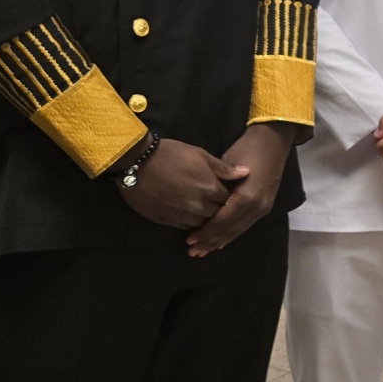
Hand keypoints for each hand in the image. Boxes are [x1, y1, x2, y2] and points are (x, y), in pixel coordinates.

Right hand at [117, 135, 242, 229]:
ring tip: (206, 215)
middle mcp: (198, 205)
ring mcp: (181, 215)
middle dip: (220, 213)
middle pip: (217, 216)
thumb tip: (247, 172)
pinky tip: (191, 218)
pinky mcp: (167, 220)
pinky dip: (190, 224)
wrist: (136, 162)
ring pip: (202, 224)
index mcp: (209, 188)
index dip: (231, 200)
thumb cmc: (170, 154)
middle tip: (220, 210)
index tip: (231, 198)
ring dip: (205, 221)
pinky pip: (185, 227)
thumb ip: (223, 168)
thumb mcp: (199, 154)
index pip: (229, 202)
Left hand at [185, 123, 295, 256]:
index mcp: (246, 197)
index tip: (189, 240)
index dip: (205, 232)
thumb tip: (200, 205)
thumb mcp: (227, 165)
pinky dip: (231, 234)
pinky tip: (221, 242)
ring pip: (238, 231)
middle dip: (211, 241)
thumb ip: (216, 187)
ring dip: (220, 241)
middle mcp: (256, 207)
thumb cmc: (247, 148)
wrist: (273, 141)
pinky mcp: (264, 207)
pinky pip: (245, 225)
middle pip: (230, 230)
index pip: (222, 221)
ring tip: (204, 250)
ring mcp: (262, 208)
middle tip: (193, 251)